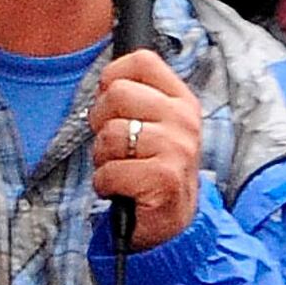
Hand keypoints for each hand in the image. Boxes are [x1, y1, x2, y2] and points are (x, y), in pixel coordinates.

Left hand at [90, 52, 208, 250]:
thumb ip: (137, 98)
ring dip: (103, 158)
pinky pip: (109, 171)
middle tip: (115, 146)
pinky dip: (105, 184)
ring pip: (109, 134)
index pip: (141, 61)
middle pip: (117, 93)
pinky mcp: (163, 178)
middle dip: (101, 122)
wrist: (174, 223)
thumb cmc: (154, 171)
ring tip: (122, 169)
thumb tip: (107, 79)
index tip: (113, 105)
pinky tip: (122, 190)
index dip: (112, 78)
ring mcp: (177, 148)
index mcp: (181, 100)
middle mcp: (184, 119)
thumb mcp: (155, 126)